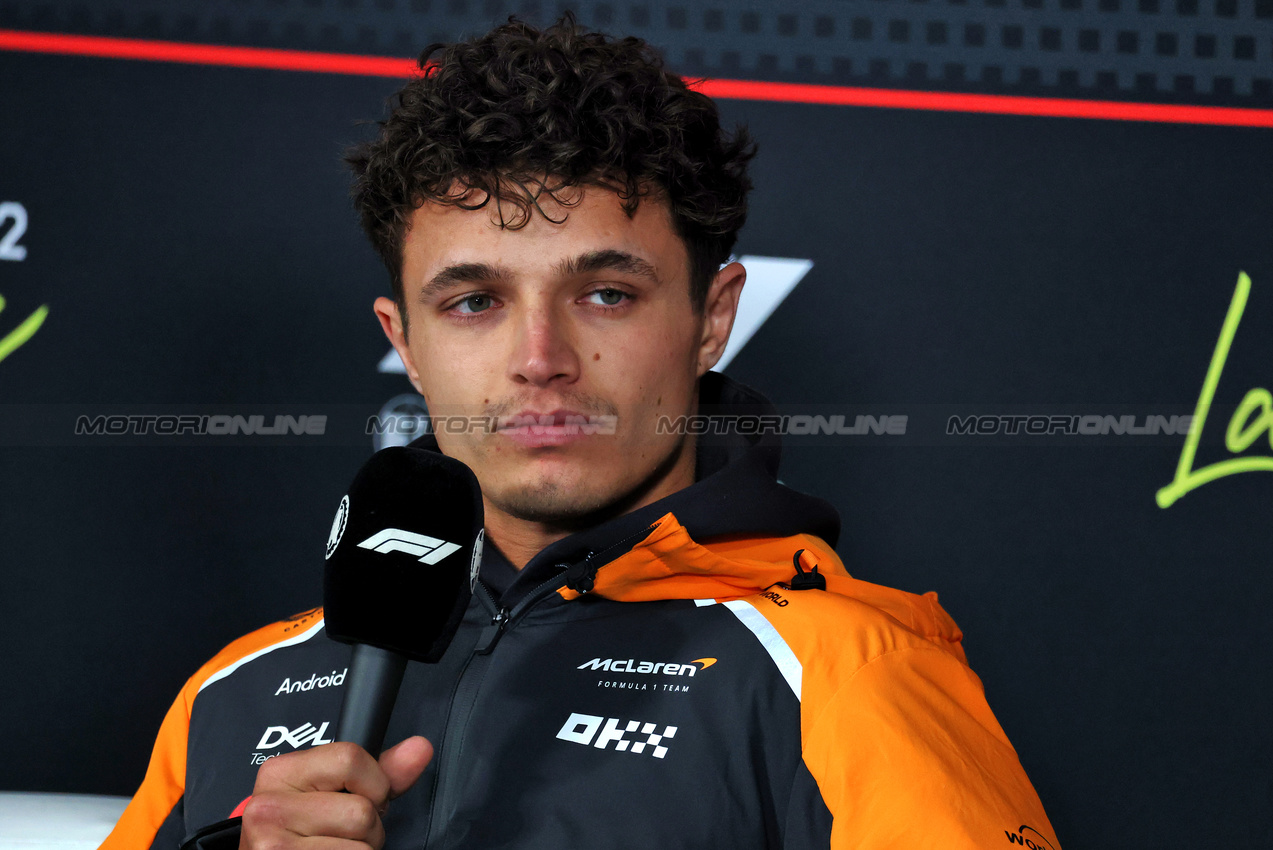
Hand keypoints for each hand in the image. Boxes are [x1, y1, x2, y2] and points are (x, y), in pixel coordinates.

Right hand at [240, 736, 432, 848]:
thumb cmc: (303, 832)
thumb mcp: (335, 792)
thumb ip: (380, 771)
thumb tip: (419, 748)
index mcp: (280, 773)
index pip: (350, 759)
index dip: (373, 784)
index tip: (362, 796)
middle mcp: (268, 807)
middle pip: (361, 811)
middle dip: (369, 827)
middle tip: (344, 833)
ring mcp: (273, 844)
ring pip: (361, 845)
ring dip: (362, 849)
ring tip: (336, 846)